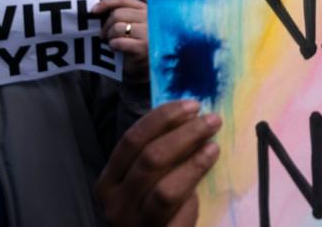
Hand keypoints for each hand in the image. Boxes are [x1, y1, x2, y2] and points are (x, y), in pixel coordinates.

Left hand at [92, 0, 147, 77]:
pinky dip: (113, 46)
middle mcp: (150, 19)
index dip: (107, 3)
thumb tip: (99, 6)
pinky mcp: (142, 48)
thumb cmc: (141, 46)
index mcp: (147, 11)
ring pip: (117, 27)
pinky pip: (118, 42)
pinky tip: (117, 49)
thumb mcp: (136, 27)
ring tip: (112, 43)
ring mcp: (147, 33)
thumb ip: (124, 15)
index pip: (124, 0)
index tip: (94, 10)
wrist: (152, 68)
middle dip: (106, 25)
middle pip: (118, 14)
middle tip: (104, 35)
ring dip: (110, 36)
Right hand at [95, 100, 221, 225]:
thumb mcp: (140, 184)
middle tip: (212, 121)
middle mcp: (115, 204)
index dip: (163, 119)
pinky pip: (178, 218)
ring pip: (165, 190)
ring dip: (193, 164)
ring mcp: (134, 226)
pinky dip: (191, 202)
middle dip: (185, 134)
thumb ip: (155, 157)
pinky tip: (202, 190)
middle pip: (151, 159)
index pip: (132, 140)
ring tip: (213, 147)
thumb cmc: (147, 213)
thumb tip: (188, 118)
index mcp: (108, 183)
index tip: (192, 106)